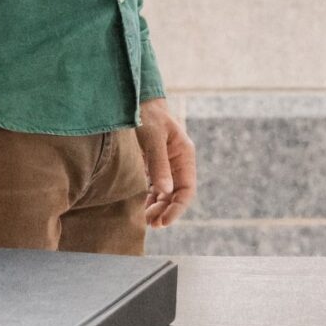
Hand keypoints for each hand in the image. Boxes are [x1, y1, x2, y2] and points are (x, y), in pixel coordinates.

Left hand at [135, 97, 196, 228]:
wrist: (138, 102)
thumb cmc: (148, 116)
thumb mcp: (153, 138)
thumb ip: (159, 164)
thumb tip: (165, 191)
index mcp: (185, 156)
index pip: (187, 189)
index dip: (178, 208)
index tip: (164, 221)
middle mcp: (178, 163)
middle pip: (177, 195)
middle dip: (166, 211)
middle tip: (152, 224)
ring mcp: (167, 165)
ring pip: (166, 194)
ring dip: (158, 208)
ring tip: (147, 220)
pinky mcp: (154, 165)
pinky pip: (156, 188)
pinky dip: (151, 199)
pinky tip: (145, 208)